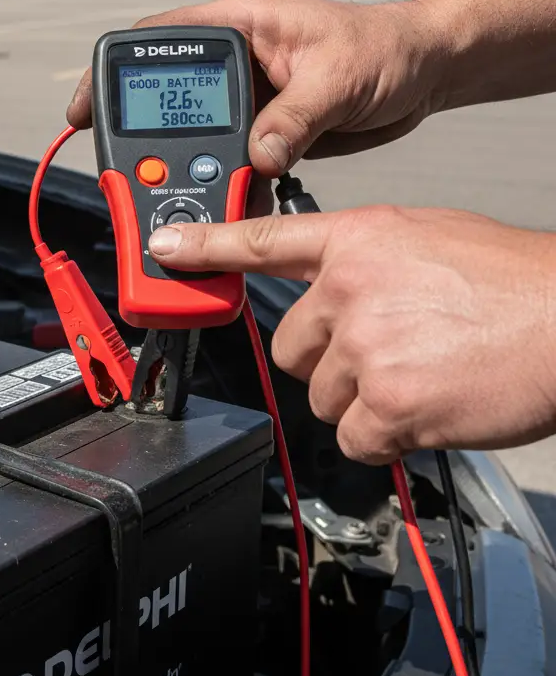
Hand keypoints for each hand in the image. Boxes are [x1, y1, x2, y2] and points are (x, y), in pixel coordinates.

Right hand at [66, 0, 446, 176]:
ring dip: (185, 169)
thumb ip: (293, 119)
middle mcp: (235, 60)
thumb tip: (255, 159)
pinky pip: (229, 159)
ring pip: (195, 134)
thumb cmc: (388, 47)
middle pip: (166, 98)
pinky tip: (222, 207)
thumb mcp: (338, 77)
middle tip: (127, 177)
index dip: (110, 73)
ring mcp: (249, 97)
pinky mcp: (266, 128)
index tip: (83, 110)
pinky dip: (223, 184)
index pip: (155, 41)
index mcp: (238, 26)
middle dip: (143, 138)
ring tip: (176, 203)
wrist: (427, 72)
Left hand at [146, 207, 555, 462]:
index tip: (165, 252)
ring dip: (363, 399)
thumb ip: (362, 259)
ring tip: (419, 374)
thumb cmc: (510, 278)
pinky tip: (426, 410)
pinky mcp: (388, 403)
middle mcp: (348, 288)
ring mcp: (365, 346)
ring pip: (323, 396)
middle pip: (291, 347)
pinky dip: (385, 436)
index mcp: (355, 240)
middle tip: (383, 353)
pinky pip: (354, 437)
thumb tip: (330, 290)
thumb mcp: (422, 238)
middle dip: (328, 360)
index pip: (262, 242)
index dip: (205, 248)